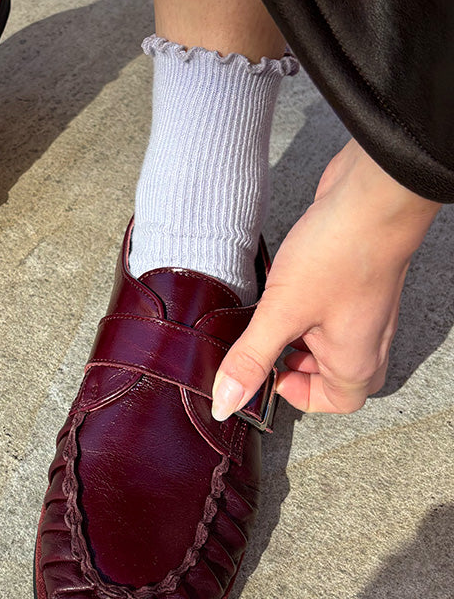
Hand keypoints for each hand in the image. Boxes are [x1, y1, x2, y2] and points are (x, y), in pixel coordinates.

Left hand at [212, 140, 440, 417]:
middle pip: (334, 372)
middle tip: (266, 343)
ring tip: (270, 312)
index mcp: (357, 361)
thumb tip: (225, 403)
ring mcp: (365, 309)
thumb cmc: (338, 254)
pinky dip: (304, 306)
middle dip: (296, 364)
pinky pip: (329, 309)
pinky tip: (282, 285)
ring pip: (329, 337)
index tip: (266, 374)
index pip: (335, 402)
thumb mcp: (282, 312)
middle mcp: (368, 339)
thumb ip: (252, 358)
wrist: (372, 195)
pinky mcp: (355, 281)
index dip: (298, 396)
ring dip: (299, 333)